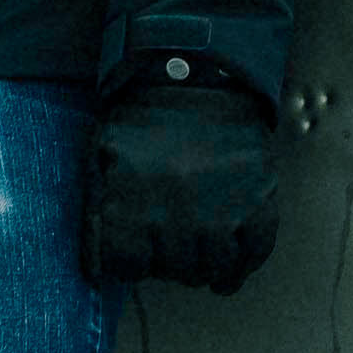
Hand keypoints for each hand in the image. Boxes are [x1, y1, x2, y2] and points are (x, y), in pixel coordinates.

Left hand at [83, 59, 281, 292]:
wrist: (195, 79)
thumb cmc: (140, 123)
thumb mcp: (99, 162)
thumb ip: (94, 218)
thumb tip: (96, 273)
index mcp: (131, 206)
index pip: (129, 268)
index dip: (132, 263)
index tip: (138, 252)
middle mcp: (176, 216)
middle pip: (174, 271)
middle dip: (171, 264)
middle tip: (173, 248)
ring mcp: (221, 210)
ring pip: (214, 268)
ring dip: (206, 270)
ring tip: (202, 262)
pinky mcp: (258, 198)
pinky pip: (256, 250)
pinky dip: (245, 266)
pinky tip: (231, 272)